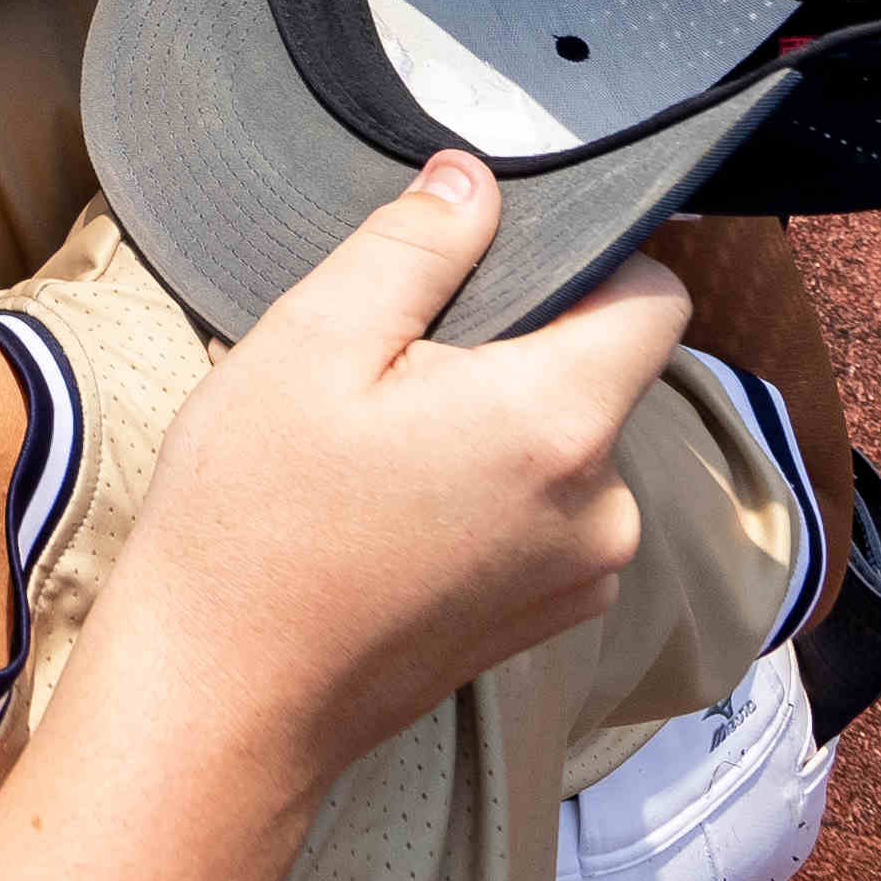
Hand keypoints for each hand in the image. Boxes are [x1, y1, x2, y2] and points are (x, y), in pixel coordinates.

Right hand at [82, 155, 686, 804]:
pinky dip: (492, 487)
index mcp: (559, 421)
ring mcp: (585, 573)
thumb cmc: (251, 521)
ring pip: (569, 440)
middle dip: (515, 344)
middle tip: (390, 367)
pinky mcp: (550, 617)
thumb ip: (410, 247)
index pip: (656, 296)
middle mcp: (605, 505)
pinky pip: (550, 509)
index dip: (590, 256)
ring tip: (380, 446)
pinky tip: (393, 506)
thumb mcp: (308, 343)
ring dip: (499, 420)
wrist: (224, 699)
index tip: (494, 262)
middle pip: (603, 368)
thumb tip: (473, 181)